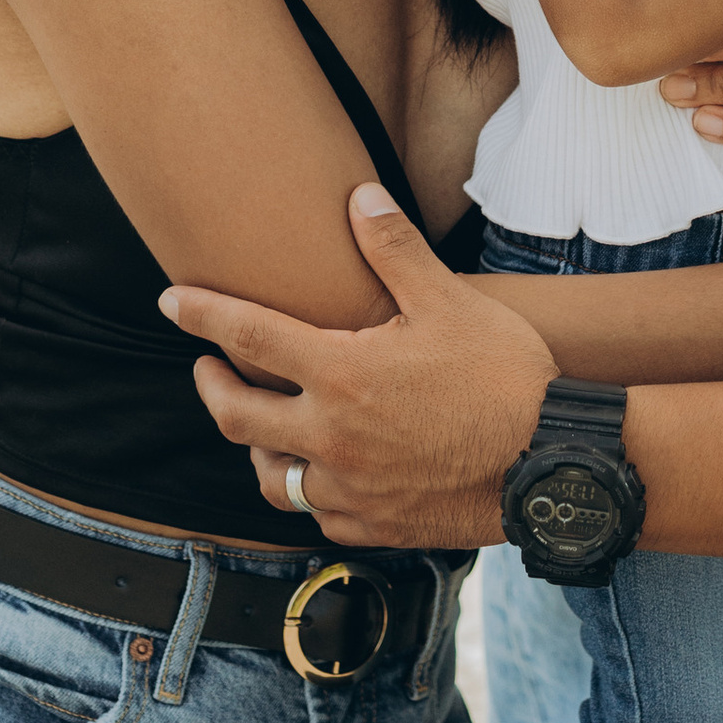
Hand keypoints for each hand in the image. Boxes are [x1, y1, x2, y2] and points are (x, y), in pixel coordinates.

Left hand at [161, 187, 555, 546]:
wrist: (551, 465)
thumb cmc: (504, 377)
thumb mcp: (450, 301)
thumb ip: (394, 249)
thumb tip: (358, 195)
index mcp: (342, 376)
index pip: (248, 339)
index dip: (202, 315)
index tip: (171, 302)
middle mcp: (331, 439)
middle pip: (238, 416)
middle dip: (212, 387)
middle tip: (206, 368)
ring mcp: (349, 491)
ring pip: (271, 476)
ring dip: (255, 445)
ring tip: (262, 424)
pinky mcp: (372, 527)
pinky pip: (316, 513)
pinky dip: (307, 488)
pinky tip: (321, 472)